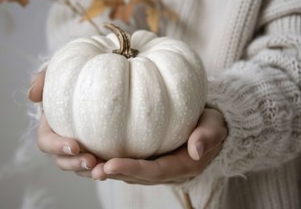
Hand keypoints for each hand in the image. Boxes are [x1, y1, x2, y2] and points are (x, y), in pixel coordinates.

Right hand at [29, 69, 101, 178]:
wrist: (106, 73)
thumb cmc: (80, 72)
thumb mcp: (62, 70)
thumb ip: (44, 78)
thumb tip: (33, 95)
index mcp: (52, 125)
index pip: (46, 142)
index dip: (56, 147)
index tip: (74, 146)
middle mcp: (65, 139)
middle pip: (63, 161)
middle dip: (75, 164)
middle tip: (91, 161)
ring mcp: (83, 147)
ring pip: (81, 167)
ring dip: (90, 171)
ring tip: (104, 169)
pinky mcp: (100, 149)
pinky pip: (99, 164)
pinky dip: (105, 168)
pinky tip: (116, 166)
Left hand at [29, 70, 227, 183]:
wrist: (209, 128)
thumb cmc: (211, 125)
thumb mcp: (214, 128)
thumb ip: (207, 137)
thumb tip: (197, 149)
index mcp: (181, 166)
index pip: (153, 171)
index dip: (131, 169)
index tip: (109, 164)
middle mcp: (167, 171)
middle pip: (137, 175)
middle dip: (113, 172)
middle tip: (90, 167)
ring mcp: (158, 166)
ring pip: (131, 172)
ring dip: (109, 170)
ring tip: (86, 164)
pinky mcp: (151, 159)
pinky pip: (131, 164)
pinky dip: (114, 162)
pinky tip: (96, 154)